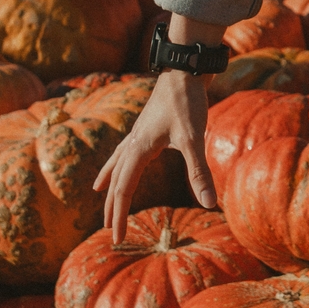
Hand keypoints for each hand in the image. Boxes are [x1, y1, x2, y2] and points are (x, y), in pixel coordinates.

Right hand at [98, 69, 217, 237]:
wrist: (184, 69)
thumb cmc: (187, 102)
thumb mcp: (194, 139)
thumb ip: (199, 172)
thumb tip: (209, 203)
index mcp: (138, 149)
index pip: (123, 190)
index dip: (120, 216)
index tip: (117, 238)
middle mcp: (132, 143)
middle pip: (116, 181)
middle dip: (112, 207)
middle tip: (109, 230)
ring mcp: (137, 134)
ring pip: (117, 164)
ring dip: (110, 183)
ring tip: (99, 194)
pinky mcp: (145, 127)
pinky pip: (124, 151)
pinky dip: (118, 162)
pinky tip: (122, 160)